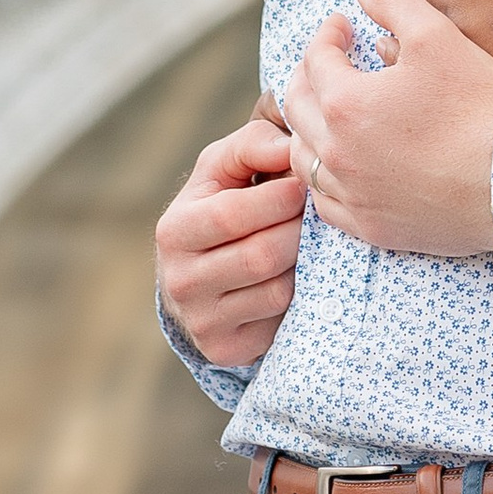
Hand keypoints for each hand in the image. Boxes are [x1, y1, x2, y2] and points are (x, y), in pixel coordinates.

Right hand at [154, 111, 301, 368]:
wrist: (197, 278)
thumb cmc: (219, 206)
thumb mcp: (223, 169)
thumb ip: (253, 145)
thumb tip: (290, 146)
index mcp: (175, 231)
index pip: (232, 215)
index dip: (277, 197)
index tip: (303, 183)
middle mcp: (181, 281)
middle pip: (260, 256)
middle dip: (298, 230)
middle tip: (317, 212)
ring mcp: (203, 320)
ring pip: (277, 290)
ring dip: (304, 261)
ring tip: (308, 240)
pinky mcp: (228, 348)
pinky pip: (282, 318)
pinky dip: (299, 293)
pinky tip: (298, 273)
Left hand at [283, 0, 492, 254]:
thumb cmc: (478, 109)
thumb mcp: (439, 36)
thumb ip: (394, 1)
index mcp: (343, 103)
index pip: (315, 58)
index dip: (327, 34)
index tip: (344, 25)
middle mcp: (335, 153)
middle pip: (297, 107)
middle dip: (309, 76)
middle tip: (329, 62)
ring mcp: (350, 195)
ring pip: (303, 158)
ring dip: (308, 127)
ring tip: (329, 111)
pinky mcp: (370, 228)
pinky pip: (325, 204)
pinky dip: (324, 178)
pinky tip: (342, 166)